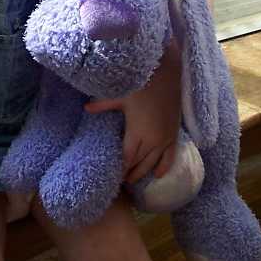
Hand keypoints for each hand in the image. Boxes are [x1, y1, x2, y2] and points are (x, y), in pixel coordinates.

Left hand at [85, 43, 181, 183]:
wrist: (169, 77)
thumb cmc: (143, 86)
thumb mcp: (121, 96)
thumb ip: (103, 105)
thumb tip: (85, 108)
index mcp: (137, 132)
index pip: (127, 157)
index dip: (120, 168)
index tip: (113, 177)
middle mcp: (152, 140)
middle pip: (139, 162)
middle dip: (129, 173)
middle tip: (120, 182)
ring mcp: (165, 139)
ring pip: (153, 162)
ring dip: (143, 172)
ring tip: (133, 180)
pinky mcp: (174, 135)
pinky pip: (170, 156)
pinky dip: (164, 167)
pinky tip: (157, 175)